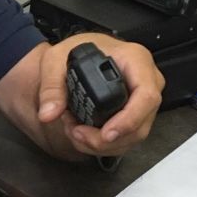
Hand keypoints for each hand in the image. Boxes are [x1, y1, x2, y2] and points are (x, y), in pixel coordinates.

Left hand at [36, 33, 163, 155]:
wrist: (80, 54)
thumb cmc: (76, 51)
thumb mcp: (55, 61)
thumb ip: (50, 87)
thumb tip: (48, 113)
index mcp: (135, 60)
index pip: (146, 96)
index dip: (129, 120)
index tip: (105, 134)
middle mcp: (147, 81)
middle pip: (140, 124)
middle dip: (105, 139)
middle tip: (76, 133)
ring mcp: (143, 101)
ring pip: (133, 137)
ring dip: (101, 144)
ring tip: (74, 131)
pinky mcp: (136, 115)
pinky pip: (126, 139)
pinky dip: (102, 144)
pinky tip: (82, 134)